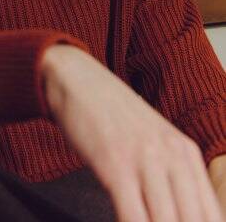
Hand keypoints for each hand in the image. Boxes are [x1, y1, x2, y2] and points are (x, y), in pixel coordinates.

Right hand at [40, 44, 224, 221]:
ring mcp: (144, 159)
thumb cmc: (110, 115)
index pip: (211, 215)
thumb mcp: (149, 138)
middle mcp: (172, 155)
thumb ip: (168, 173)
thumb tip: (177, 212)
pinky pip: (133, 217)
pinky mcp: (116, 165)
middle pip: (191, 221)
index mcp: (186, 151)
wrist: (77, 80)